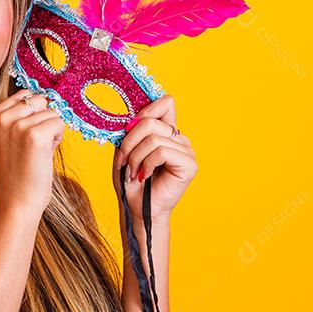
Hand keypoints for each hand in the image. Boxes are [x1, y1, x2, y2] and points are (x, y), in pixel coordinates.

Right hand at [0, 88, 64, 221]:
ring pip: (52, 112)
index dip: (34, 113)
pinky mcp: (35, 135)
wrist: (16, 201)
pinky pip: (60, 122)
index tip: (26, 137)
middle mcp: (2, 117)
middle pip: (40, 99)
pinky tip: (45, 154)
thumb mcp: (9, 136)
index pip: (25, 94)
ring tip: (38, 152)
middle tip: (34, 145)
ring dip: (51, 131)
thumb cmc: (18, 171)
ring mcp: (18, 125)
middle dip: (44, 119)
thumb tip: (49, 96)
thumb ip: (21, 114)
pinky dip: (58, 138)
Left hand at [111, 94, 196, 219]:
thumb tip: (131, 118)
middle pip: (150, 121)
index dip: (145, 110)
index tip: (128, 130)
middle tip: (123, 161)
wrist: (137, 208)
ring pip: (153, 138)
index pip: (166, 102)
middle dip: (129, 142)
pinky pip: (161, 151)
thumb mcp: (124, 150)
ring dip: (135, 157)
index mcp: (166, 132)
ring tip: (132, 172)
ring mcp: (186, 151)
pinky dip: (146, 164)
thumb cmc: (130, 181)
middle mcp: (179, 138)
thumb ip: (130, 131)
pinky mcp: (189, 164)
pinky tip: (144, 176)